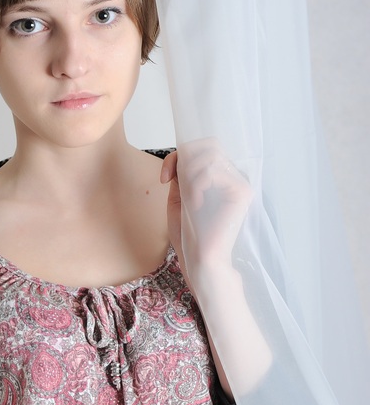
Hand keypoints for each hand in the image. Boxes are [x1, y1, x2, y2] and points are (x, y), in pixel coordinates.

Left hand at [160, 138, 252, 283]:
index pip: (203, 149)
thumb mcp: (179, 198)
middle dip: (183, 159)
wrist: (200, 261)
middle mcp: (233, 177)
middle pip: (210, 144)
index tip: (163, 178)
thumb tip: (183, 154)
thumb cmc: (190, 236)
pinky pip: (213, 170)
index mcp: (220, 179)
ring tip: (189, 199)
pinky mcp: (242, 191)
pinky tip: (196, 204)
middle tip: (170, 181)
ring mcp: (240, 182)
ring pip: (211, 154)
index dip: (178, 155)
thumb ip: (182, 175)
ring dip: (190, 175)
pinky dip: (197, 185)